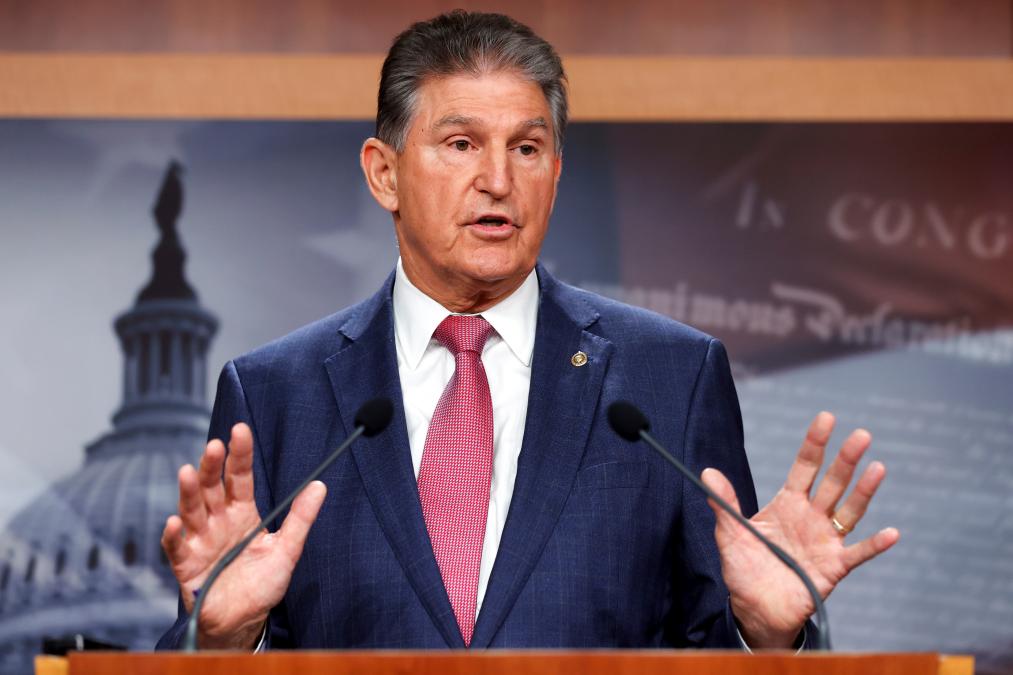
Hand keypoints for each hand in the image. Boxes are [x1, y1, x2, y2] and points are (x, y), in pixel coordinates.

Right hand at [160, 423, 326, 648]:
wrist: (244, 622)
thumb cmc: (262, 585)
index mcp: (242, 514)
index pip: (240, 478)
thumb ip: (301, 518)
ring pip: (192, 511)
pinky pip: (177, 549)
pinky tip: (172, 523)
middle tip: (214, 445)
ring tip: (188, 472)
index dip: (239, 454)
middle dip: (211, 466)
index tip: (240, 430)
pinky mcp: (187, 567)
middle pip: (212, 488)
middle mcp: (218, 522)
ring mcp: (201, 542)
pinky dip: (172, 536)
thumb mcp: (287, 549)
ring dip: (189, 492)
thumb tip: (319, 486)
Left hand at [702, 412, 899, 648]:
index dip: (815, 443)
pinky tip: (891, 533)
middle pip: (832, 482)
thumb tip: (708, 472)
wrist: (755, 609)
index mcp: (788, 504)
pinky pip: (858, 554)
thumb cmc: (744, 569)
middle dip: (846, 459)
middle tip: (862, 435)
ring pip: (849, 511)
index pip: (805, 467)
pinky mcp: (834, 568)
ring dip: (864, 491)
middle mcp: (812, 517)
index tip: (827, 418)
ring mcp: (825, 541)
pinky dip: (875, 545)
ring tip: (878, 468)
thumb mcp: (729, 534)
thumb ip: (724, 504)